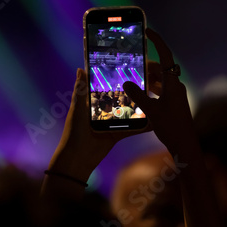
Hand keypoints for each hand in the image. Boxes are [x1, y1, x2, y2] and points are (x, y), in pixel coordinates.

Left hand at [47, 68, 149, 182]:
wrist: (77, 158)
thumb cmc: (74, 131)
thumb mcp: (77, 109)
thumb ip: (80, 90)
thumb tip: (80, 69)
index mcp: (91, 103)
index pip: (104, 88)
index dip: (113, 80)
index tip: (127, 69)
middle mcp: (102, 112)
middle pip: (118, 99)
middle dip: (130, 92)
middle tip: (146, 81)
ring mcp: (111, 123)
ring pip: (127, 113)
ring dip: (138, 108)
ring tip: (152, 97)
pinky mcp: (117, 134)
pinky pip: (131, 129)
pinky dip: (141, 126)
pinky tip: (152, 120)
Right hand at [124, 28, 195, 153]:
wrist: (185, 146)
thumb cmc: (171, 128)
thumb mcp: (151, 111)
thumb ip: (138, 95)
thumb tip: (126, 82)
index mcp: (173, 83)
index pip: (165, 56)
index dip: (157, 42)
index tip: (148, 32)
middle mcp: (176, 86)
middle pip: (160, 68)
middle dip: (145, 64)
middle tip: (130, 64)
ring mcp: (175, 95)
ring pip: (159, 80)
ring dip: (147, 78)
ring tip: (131, 78)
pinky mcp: (173, 103)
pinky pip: (160, 90)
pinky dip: (150, 88)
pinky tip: (139, 94)